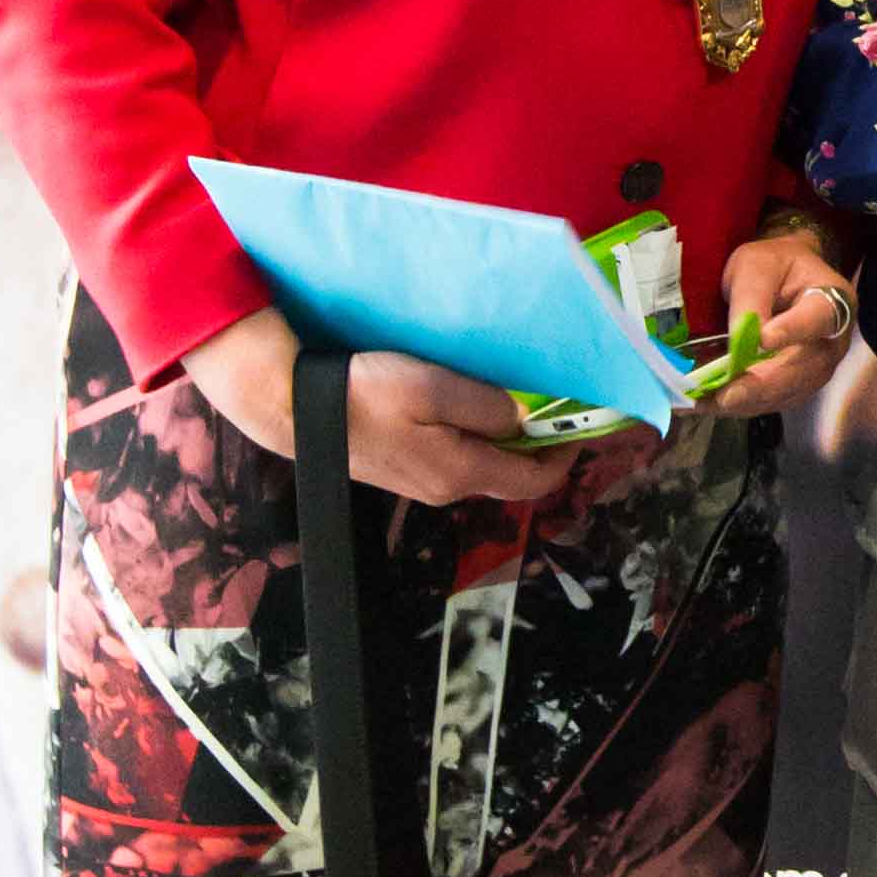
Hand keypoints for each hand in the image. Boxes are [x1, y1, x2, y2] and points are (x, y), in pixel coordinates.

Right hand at [184, 304, 583, 507]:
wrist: (292, 408)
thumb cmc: (363, 393)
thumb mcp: (432, 389)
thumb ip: (484, 407)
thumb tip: (519, 421)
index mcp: (459, 472)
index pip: (534, 480)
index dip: (566, 456)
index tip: (584, 426)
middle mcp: (444, 487)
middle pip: (509, 473)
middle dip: (538, 445)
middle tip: (554, 406)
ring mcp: (420, 482)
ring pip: (482, 463)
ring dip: (504, 438)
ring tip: (515, 400)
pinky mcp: (401, 467)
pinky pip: (454, 454)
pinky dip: (474, 435)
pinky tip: (466, 405)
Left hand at [711, 228, 858, 417]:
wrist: (785, 277)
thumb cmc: (774, 266)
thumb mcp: (756, 266)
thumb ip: (751, 298)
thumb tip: (741, 341)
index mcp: (833, 299)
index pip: (817, 318)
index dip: (793, 331)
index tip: (764, 339)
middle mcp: (834, 340)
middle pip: (804, 368)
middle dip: (762, 385)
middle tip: (727, 395)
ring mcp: (819, 367)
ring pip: (789, 392)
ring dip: (748, 401)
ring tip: (708, 403)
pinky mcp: (799, 385)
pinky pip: (775, 400)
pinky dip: (743, 405)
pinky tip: (711, 404)